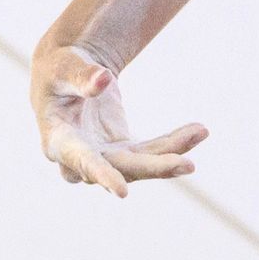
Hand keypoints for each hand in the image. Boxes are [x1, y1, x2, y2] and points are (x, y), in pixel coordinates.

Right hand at [31, 41, 205, 195]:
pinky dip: (174, 143)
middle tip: (187, 164)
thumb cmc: (59, 70)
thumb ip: (82, 76)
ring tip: (200, 132)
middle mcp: (81, 158)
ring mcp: (105, 158)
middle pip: (121, 168)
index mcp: (59, 140)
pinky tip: (197, 131)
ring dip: (172, 153)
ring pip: (141, 164)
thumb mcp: (64, 67)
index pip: (81, 161)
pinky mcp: (122, 153)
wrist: (68, 76)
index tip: (122, 192)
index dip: (101, 175)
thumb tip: (103, 80)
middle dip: (155, 167)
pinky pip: (151, 152)